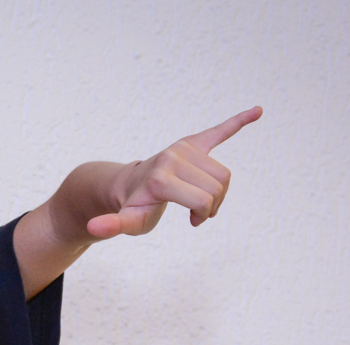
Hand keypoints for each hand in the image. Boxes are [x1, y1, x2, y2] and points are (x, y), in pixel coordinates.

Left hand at [87, 106, 261, 238]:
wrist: (128, 185)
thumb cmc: (133, 207)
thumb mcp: (125, 221)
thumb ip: (111, 226)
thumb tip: (92, 228)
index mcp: (162, 178)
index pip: (203, 200)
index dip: (203, 215)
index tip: (192, 222)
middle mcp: (174, 157)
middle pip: (218, 187)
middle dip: (212, 206)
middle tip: (194, 213)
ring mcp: (184, 149)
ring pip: (223, 176)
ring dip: (218, 193)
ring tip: (199, 200)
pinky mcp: (194, 142)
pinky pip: (220, 130)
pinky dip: (239, 120)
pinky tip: (257, 111)